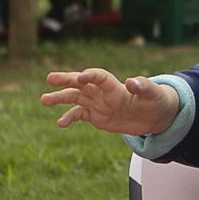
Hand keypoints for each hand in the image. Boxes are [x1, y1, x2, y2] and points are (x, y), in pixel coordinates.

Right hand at [42, 68, 176, 134]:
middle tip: (50, 78)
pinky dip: (68, 118)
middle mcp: (102, 92)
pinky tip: (60, 123)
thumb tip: (132, 81)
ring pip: (74, 98)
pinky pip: (78, 115)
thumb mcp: (153, 94)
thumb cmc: (155, 100)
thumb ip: (143, 86)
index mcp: (114, 86)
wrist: (153, 115)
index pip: (99, 77)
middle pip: (80, 83)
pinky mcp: (95, 115)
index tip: (81, 77)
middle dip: (66, 80)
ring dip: (59, 98)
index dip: (91, 76)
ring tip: (44, 100)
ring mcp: (97, 103)